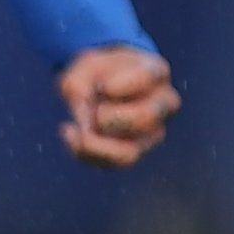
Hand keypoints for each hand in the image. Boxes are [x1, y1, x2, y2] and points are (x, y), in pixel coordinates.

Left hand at [58, 45, 178, 167]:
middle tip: (95, 110)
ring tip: (77, 128)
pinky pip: (113, 164)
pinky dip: (85, 152)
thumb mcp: (82, 69)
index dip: (120, 85)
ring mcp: (154, 131)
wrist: (98, 86)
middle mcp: (163, 103)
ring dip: (94, 143)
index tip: (103, 87)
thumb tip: (87, 125)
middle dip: (108, 117)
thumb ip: (82, 88)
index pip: (147, 77)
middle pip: (144, 118)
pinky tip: (70, 132)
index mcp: (155, 71)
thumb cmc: (96, 74)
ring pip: (130, 152)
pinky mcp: (136, 151)